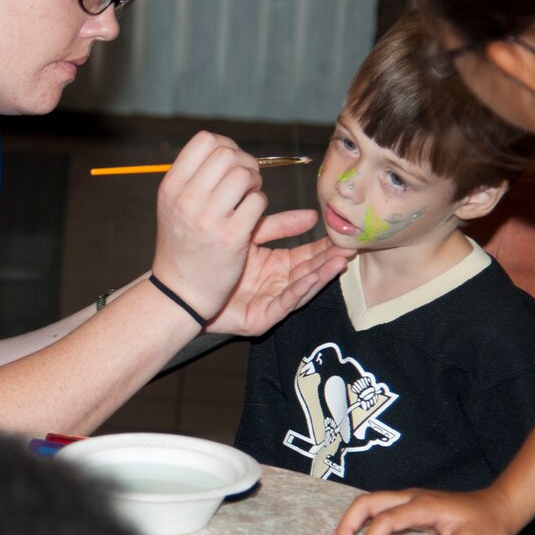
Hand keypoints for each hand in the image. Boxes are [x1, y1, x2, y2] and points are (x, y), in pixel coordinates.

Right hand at [149, 133, 272, 319]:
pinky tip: (250, 218)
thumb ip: (204, 176)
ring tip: (248, 198)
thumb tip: (242, 153)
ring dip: (255, 183)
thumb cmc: (183, 243)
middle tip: (246, 182)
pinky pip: (257, 202)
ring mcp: (208, 219)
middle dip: (245, 163)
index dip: (226, 145)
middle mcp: (186, 199)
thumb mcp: (179, 205)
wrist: (180, 290)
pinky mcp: (230, 238)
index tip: (231, 164)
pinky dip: (260, 205)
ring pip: (245, 175)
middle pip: (228, 154)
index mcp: (171, 186)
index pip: (205, 141)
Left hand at [204, 218, 347, 336]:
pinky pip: (282, 304)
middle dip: (330, 259)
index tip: (343, 233)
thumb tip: (312, 215)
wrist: (184, 289)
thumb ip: (278, 226)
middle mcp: (277, 285)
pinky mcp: (260, 319)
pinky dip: (298, 292)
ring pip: (301, 288)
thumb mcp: (251, 237)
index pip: (308, 254)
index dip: (326, 245)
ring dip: (321, 275)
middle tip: (350, 247)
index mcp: (277, 266)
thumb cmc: (214, 262)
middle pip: (310, 271)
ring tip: (339, 262)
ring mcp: (270, 303)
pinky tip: (309, 279)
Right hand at [333, 486, 521, 534]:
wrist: (500, 506)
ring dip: (352, 523)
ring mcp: (409, 500)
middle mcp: (411, 498)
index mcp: (422, 506)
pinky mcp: (411, 507)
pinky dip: (363, 524)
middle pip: (367, 503)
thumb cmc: (488, 524)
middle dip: (348, 525)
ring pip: (370, 504)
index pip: (385, 519)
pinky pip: (379, 511)